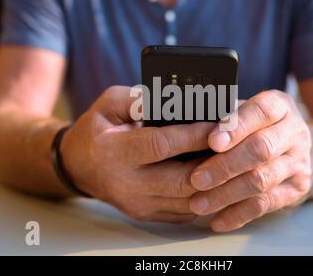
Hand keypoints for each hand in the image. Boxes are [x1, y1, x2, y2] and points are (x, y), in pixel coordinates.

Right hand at [61, 86, 213, 222]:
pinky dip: (204, 195)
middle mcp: (125, 184)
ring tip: (228, 160)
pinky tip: (214, 177)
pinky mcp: (147, 215)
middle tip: (233, 145)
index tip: (217, 123)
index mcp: (113, 151)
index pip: (161, 145)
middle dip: (213, 163)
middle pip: (182, 181)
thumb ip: (140, 97)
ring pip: (188, 200)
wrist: (79, 165)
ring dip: (214, 182)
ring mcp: (137, 204)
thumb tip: (176, 99)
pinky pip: (184, 211)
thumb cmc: (98, 129)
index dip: (193, 135)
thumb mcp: (110, 103)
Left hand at [189, 90, 312, 231]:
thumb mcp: (243, 111)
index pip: (261, 111)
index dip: (236, 126)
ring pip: (261, 180)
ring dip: (226, 194)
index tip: (211, 141)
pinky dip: (238, 214)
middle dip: (225, 166)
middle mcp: (294, 132)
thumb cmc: (255, 126)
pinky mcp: (297, 189)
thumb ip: (221, 113)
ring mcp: (299, 162)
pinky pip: (266, 205)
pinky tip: (216, 221)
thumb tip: (184, 120)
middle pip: (261, 149)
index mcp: (279, 106)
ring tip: (198, 203)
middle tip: (196, 179)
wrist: (293, 149)